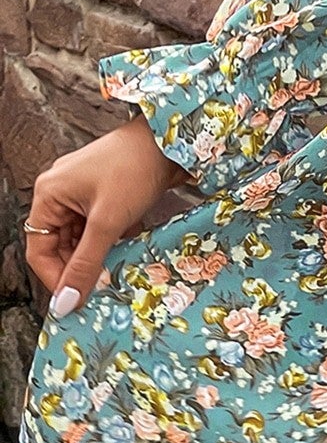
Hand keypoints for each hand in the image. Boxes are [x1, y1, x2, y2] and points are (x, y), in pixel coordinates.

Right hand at [23, 113, 194, 317]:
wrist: (171, 140)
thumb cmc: (134, 169)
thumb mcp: (108, 222)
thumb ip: (86, 263)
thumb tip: (67, 301)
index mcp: (48, 194)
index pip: (39, 250)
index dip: (55, 279)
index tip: (75, 302)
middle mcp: (60, 193)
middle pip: (60, 245)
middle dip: (80, 268)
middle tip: (101, 289)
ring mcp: (83, 192)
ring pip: (82, 238)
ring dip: (99, 256)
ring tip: (117, 271)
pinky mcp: (106, 193)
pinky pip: (100, 226)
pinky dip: (113, 240)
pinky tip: (129, 249)